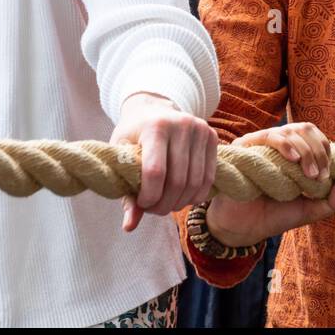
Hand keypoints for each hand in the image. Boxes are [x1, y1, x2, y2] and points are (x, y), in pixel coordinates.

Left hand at [109, 93, 216, 231]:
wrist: (155, 107)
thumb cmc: (133, 135)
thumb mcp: (122, 156)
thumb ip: (127, 190)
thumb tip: (129, 227)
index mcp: (155, 127)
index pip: (155, 172)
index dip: (149, 197)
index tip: (142, 204)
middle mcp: (181, 125)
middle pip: (177, 181)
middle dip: (164, 204)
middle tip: (153, 209)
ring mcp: (200, 129)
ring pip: (195, 182)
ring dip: (180, 202)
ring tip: (166, 204)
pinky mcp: (212, 136)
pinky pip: (208, 177)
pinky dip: (196, 195)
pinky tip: (183, 197)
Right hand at [205, 123, 334, 247]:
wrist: (242, 229)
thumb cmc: (274, 216)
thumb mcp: (308, 210)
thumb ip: (330, 201)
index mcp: (293, 152)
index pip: (315, 136)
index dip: (325, 151)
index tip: (326, 175)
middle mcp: (277, 143)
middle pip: (305, 129)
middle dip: (318, 151)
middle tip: (319, 176)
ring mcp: (261, 144)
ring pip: (289, 131)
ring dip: (305, 150)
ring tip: (309, 173)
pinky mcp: (245, 148)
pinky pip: (268, 136)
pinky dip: (284, 145)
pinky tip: (293, 160)